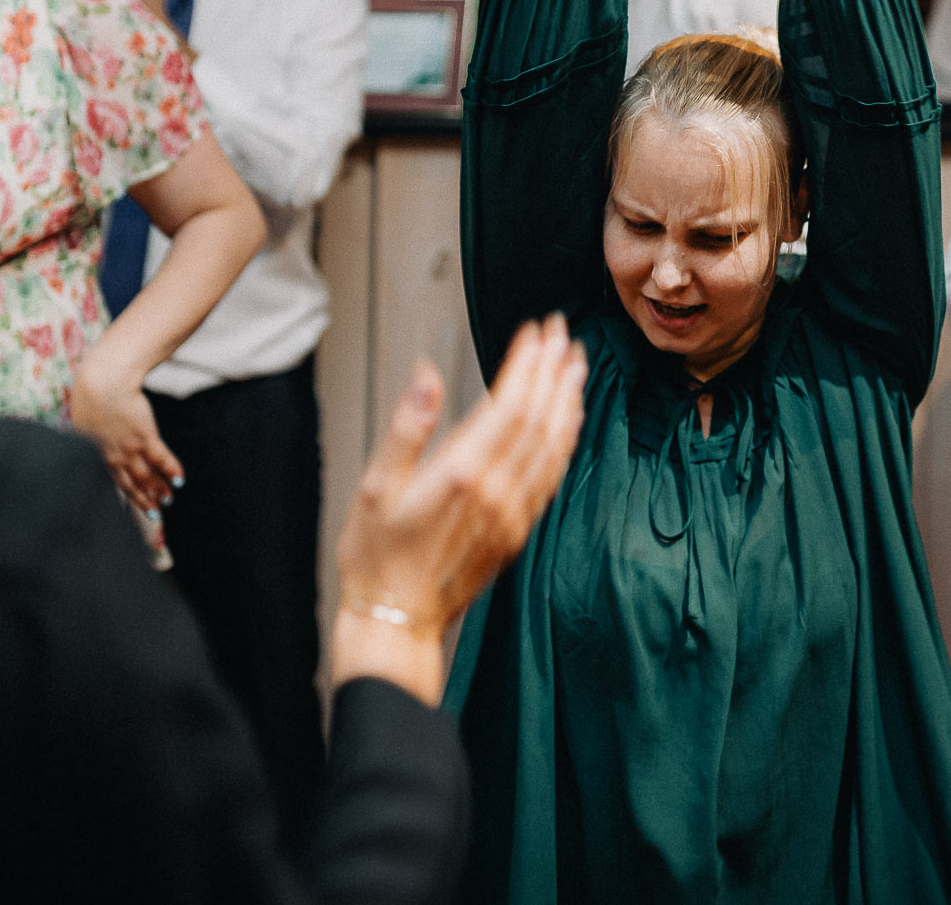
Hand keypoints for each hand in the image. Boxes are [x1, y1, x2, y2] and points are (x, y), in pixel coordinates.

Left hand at [70, 349, 183, 513]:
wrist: (103, 382)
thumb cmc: (92, 394)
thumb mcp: (86, 418)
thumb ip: (92, 431)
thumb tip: (93, 431)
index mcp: (99, 453)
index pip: (116, 481)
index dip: (129, 496)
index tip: (138, 505)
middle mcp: (115, 456)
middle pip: (133, 484)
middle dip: (145, 500)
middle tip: (156, 513)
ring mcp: (131, 448)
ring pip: (147, 476)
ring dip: (159, 490)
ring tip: (169, 498)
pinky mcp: (145, 436)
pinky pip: (161, 459)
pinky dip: (171, 470)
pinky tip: (180, 479)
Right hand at [331, 314, 586, 703]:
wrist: (396, 619)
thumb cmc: (377, 555)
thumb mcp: (375, 486)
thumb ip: (407, 426)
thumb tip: (426, 375)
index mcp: (462, 474)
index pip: (510, 404)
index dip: (528, 363)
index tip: (536, 331)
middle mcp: (497, 493)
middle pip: (539, 419)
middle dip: (554, 371)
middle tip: (562, 334)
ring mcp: (512, 514)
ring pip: (553, 447)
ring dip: (568, 401)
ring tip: (575, 366)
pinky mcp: (517, 531)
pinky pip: (551, 477)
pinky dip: (564, 442)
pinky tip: (567, 424)